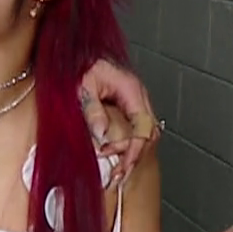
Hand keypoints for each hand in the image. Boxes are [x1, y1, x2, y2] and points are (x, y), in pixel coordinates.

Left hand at [77, 59, 159, 183]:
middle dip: (135, 156)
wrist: (83, 57)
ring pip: (146, 134)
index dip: (134, 148)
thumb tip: (101, 134)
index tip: (121, 163)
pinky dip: (130, 146)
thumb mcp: (83, 87)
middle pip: (150, 133)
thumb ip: (93, 110)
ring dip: (133, 153)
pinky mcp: (130, 107)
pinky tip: (119, 157)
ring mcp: (137, 102)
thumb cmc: (83, 66)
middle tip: (118, 174)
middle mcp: (139, 96)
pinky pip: (138, 130)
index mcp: (131, 89)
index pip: (143, 126)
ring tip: (118, 172)